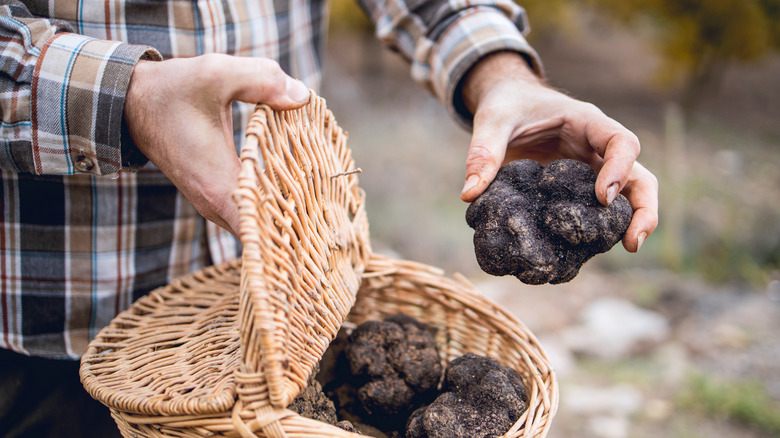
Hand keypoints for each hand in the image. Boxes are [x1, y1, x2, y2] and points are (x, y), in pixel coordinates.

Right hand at [123, 54, 309, 235]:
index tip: (322, 222)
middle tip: (333, 213)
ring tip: (321, 202)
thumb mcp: (217, 73)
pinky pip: (249, 213)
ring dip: (285, 215)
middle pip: (265, 233)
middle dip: (298, 224)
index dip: (293, 228)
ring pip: (258, 225)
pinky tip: (297, 190)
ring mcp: (213, 204)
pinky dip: (271, 206)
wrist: (132, 102)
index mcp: (218, 184)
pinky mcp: (214, 197)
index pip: (262, 227)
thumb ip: (262, 80)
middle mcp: (215, 205)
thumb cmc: (173, 89)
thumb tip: (304, 97)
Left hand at [460, 51, 657, 251]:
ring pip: (628, 198)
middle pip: (639, 176)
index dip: (619, 169)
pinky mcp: (578, 190)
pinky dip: (596, 232)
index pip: (621, 141)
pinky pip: (596, 212)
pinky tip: (584, 253)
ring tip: (627, 249)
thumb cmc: (507, 105)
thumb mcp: (492, 120)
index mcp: (586, 123)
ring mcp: (592, 171)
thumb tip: (469, 195)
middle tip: (633, 242)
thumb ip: (483, 152)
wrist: (508, 103)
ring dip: (631, 224)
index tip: (603, 197)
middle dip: (643, 208)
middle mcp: (598, 149)